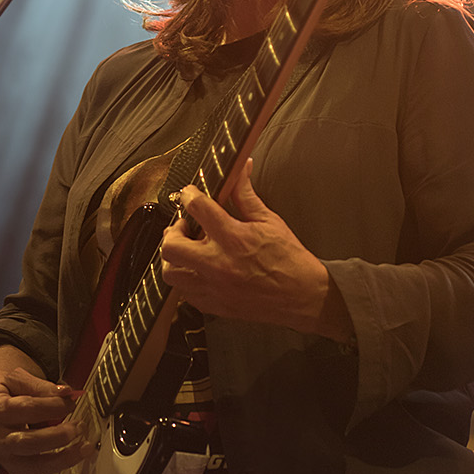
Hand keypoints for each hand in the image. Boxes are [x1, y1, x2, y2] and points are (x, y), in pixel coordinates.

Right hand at [0, 347, 93, 473]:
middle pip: (27, 443)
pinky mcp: (14, 473)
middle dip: (58, 436)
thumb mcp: (15, 379)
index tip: (70, 401)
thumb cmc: (0, 392)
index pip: (25, 409)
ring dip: (62, 460)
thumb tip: (67, 392)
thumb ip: (40, 386)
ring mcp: (5, 459)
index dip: (51, 406)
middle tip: (78, 426)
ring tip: (83, 448)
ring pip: (32, 468)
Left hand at [159, 159, 332, 333]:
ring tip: (189, 250)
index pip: (197, 208)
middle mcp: (219, 264)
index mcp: (234, 238)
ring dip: (175, 257)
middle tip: (186, 227)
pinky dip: (187, 278)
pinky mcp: (214, 305)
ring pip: (171, 272)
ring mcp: (214, 287)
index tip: (190, 195)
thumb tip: (241, 168)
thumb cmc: (289, 258)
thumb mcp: (269, 220)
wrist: (303, 295)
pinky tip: (200, 270)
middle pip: (171, 245)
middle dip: (174, 231)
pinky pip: (184, 293)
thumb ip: (246, 194)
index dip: (189, 195)